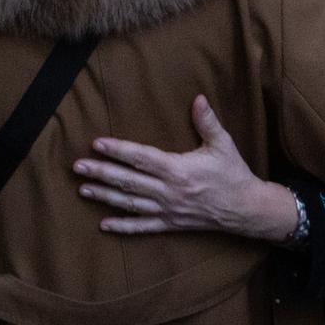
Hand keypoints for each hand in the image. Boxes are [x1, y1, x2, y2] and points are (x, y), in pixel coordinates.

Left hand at [73, 95, 296, 239]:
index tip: (97, 144)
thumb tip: (198, 98)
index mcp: (178, 170)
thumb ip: (207, 121)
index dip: (118, 150)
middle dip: (102, 173)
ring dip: (105, 197)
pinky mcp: (171, 225)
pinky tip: (104, 225)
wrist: (247, 209)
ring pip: (130, 204)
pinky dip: (123, 227)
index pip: (141, 158)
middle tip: (77, 166)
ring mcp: (168, 210)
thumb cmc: (233, 174)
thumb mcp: (223, 145)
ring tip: (82, 189)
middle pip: (129, 181)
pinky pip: (143, 227)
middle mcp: (169, 191)